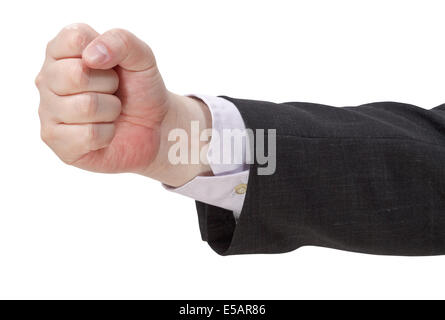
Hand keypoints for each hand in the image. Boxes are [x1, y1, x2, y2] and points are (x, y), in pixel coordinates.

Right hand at [36, 24, 210, 185]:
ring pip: (86, 106)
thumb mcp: (142, 57)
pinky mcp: (56, 142)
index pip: (75, 38)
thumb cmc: (140, 89)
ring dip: (111, 110)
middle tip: (113, 91)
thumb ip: (121, 41)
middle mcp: (48, 79)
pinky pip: (89, 135)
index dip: (105, 53)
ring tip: (111, 111)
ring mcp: (48, 111)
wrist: (155, 127)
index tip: (112, 65)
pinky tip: (105, 131)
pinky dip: (108, 134)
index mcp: (61, 51)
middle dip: (109, 84)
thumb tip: (90, 56)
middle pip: (77, 74)